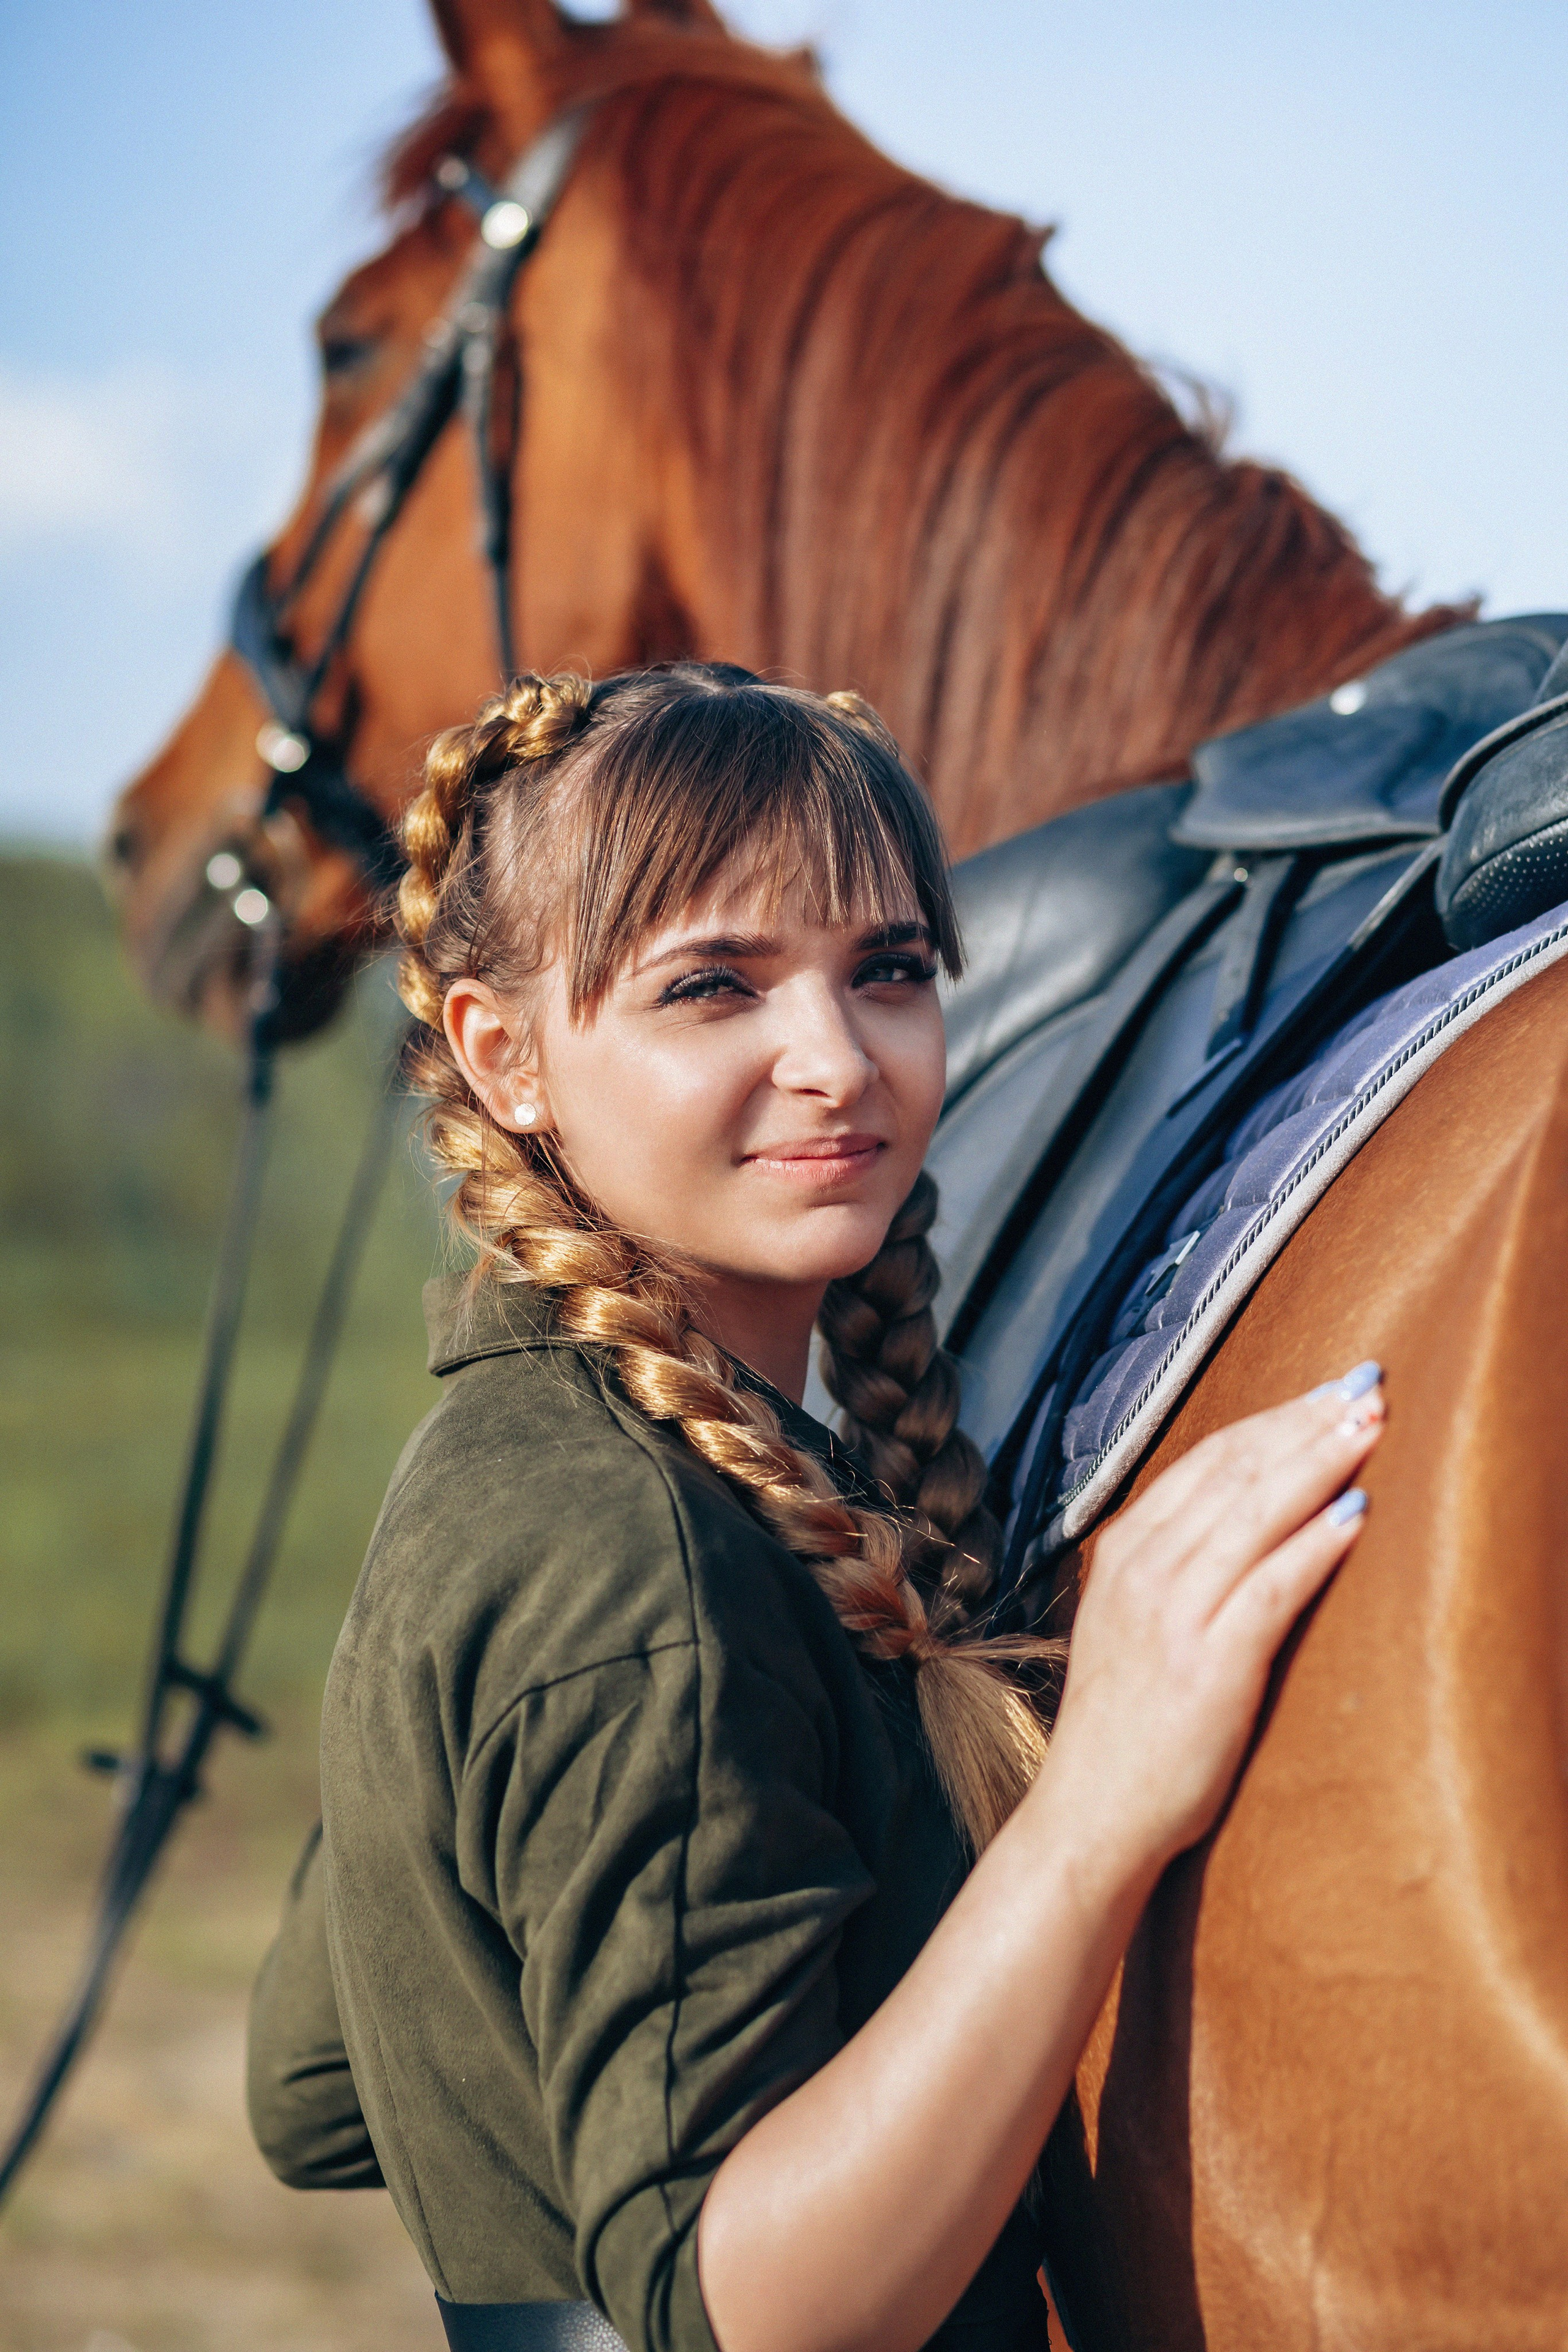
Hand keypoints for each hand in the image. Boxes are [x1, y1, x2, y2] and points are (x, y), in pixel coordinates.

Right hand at [1040, 1366, 1384, 1884]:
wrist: (1091, 1815)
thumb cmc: (1124, 1728)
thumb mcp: (1128, 1622)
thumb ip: (1170, 1564)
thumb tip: (1235, 1514)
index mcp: (1123, 1552)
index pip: (1207, 1460)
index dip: (1272, 1419)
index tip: (1326, 1392)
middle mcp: (1143, 1569)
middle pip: (1236, 1471)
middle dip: (1305, 1422)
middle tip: (1364, 1386)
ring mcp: (1173, 1612)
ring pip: (1257, 1511)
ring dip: (1320, 1459)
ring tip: (1371, 1425)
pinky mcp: (1209, 1661)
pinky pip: (1272, 1584)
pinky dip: (1316, 1540)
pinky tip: (1356, 1510)